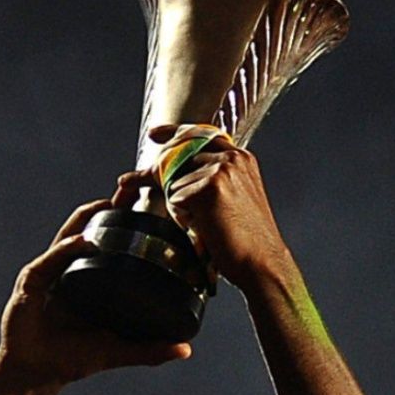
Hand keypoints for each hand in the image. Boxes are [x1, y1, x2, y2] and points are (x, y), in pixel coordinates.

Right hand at [0, 173, 192, 387]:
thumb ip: (149, 350)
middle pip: (91, 230)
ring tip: (109, 204)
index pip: (111, 242)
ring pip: (69, 236)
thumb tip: (185, 349)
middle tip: (132, 189)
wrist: (34, 374)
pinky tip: (83, 242)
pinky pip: (50, 260)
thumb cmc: (70, 359)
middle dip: (110, 208)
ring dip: (88, 218)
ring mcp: (50, 273)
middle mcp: (70, 270)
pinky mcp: (31, 282)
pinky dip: (66, 249)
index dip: (128, 221)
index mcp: (91, 280)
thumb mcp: (116, 351)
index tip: (150, 202)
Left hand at [155, 125, 294, 290]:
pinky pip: (174, 198)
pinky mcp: (209, 187)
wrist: (261, 261)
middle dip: (156, 174)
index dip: (173, 133)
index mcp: (241, 157)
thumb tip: (172, 176)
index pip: (200, 134)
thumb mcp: (234, 198)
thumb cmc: (245, 238)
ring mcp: (221, 170)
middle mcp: (232, 157)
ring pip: (173, 182)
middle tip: (134, 185)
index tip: (154, 135)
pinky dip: (183, 217)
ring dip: (179, 207)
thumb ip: (212, 179)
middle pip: (178, 157)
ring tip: (207, 224)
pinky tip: (206, 227)